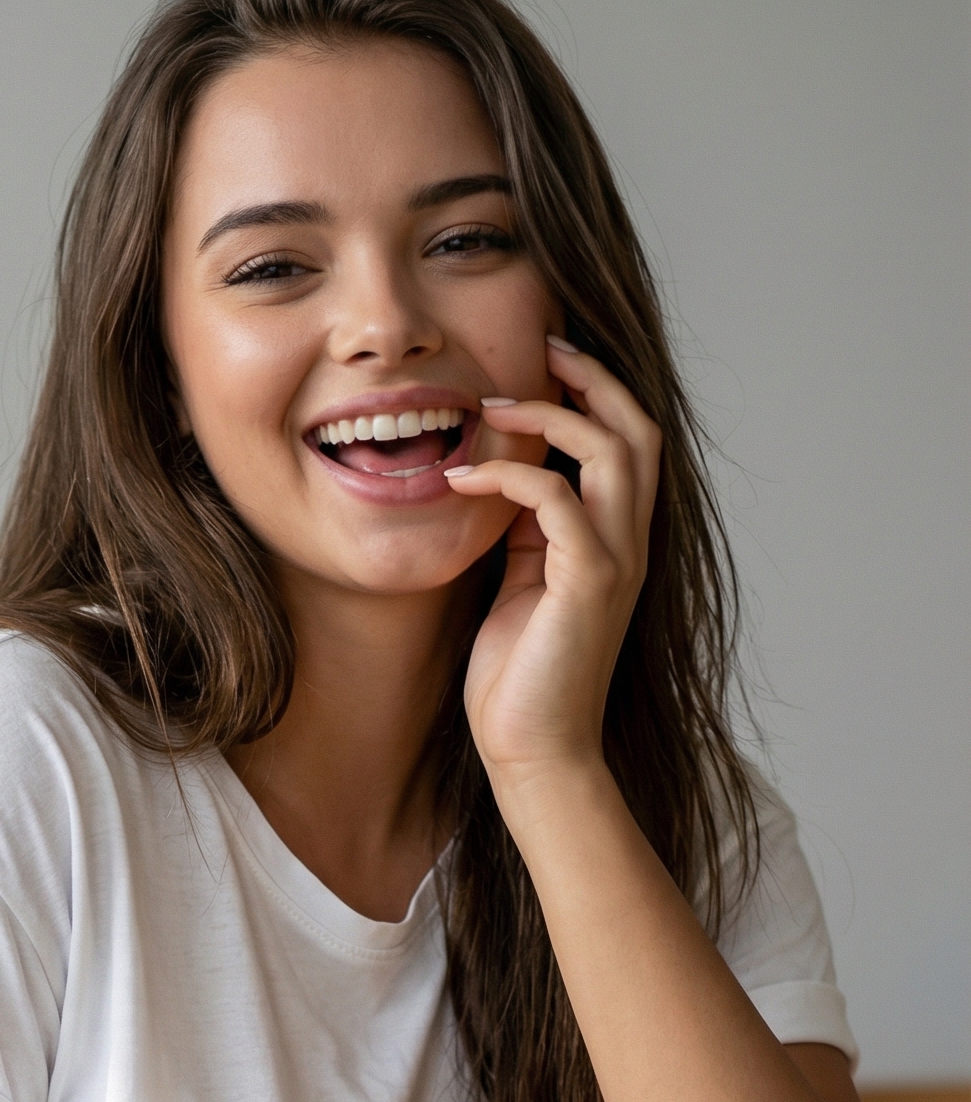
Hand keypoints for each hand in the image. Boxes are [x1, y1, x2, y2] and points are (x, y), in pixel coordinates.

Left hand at [449, 336, 660, 789]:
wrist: (533, 752)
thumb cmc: (519, 677)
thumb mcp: (521, 583)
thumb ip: (527, 532)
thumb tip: (506, 482)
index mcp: (616, 541)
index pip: (630, 442)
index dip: (598, 392)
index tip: (548, 360)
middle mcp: (629, 545)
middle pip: (638, 429)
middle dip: (593, 378)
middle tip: (541, 348)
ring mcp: (616, 562)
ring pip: (613, 451)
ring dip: (552, 416)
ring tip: (492, 406)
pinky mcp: (589, 584)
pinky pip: (558, 500)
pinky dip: (511, 477)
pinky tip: (462, 479)